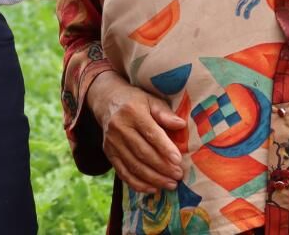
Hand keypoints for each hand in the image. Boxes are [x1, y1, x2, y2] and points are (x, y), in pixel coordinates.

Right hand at [86, 71, 184, 193]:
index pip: (150, 133)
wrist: (107, 101)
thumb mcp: (150, 100)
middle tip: (178, 176)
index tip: (178, 160)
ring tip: (170, 184)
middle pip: (142, 152)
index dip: (164, 148)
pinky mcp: (108, 153)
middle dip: (162, 167)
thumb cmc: (135, 101)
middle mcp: (119, 127)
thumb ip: (165, 113)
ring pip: (133, 165)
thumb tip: (181, 125)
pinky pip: (123, 172)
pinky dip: (137, 183)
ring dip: (153, 178)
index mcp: (132, 112)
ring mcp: (112, 142)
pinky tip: (152, 188)